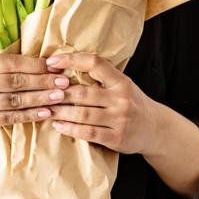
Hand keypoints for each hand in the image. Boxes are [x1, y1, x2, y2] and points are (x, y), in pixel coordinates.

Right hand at [0, 53, 70, 133]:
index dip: (34, 64)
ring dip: (40, 99)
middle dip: (43, 81)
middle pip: (17, 81)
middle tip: (65, 81)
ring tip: (60, 97)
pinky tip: (45, 113)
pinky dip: (29, 116)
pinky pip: (9, 118)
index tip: (55, 65)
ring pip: (16, 100)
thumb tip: (28, 53)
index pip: (11, 63)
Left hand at [43, 52, 157, 154]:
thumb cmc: (131, 102)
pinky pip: (87, 133)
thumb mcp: (122, 84)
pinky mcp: (116, 138)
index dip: (71, 60)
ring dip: (60, 112)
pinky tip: (58, 125)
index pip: (95, 63)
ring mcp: (119, 119)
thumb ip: (100, 77)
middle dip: (59, 93)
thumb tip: (64, 68)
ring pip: (82, 114)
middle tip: (42, 92)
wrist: (155, 128)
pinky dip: (69, 129)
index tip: (51, 62)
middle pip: (83, 93)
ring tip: (46, 109)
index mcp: (121, 81)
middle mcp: (121, 99)